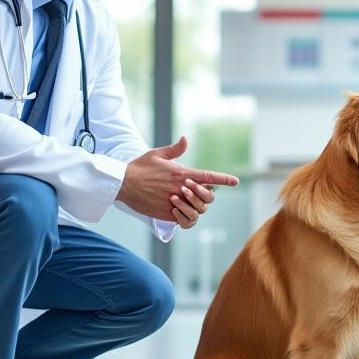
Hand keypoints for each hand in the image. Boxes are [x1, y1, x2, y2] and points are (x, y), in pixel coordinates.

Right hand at [117, 136, 238, 220]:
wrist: (122, 184)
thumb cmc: (140, 167)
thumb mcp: (158, 154)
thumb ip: (175, 149)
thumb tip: (185, 139)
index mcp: (182, 173)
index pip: (209, 177)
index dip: (224, 179)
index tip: (236, 181)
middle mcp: (181, 188)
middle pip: (207, 196)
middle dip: (207, 195)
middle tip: (199, 191)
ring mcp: (175, 202)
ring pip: (197, 210)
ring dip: (196, 206)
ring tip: (185, 199)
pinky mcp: (166, 214)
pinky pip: (183, 219)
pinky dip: (183, 215)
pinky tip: (176, 208)